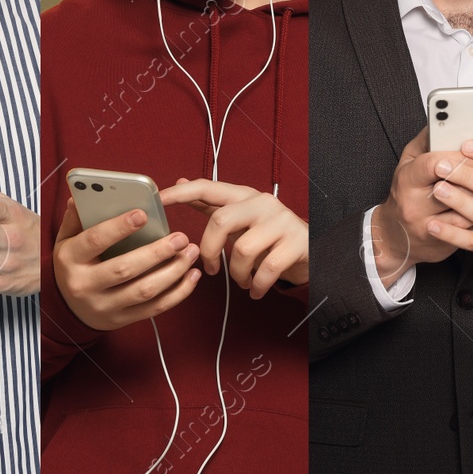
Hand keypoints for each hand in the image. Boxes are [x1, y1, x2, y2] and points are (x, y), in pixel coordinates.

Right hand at [53, 198, 201, 330]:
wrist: (67, 309)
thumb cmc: (74, 266)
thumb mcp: (67, 240)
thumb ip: (77, 218)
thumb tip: (80, 196)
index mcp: (71, 260)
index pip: (95, 241)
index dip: (119, 227)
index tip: (143, 213)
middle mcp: (85, 285)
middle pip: (124, 269)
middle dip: (156, 253)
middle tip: (181, 237)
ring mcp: (104, 306)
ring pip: (144, 291)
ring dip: (173, 272)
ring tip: (191, 252)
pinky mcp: (122, 319)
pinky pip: (155, 308)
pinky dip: (178, 293)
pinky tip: (191, 275)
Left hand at [160, 178, 307, 298]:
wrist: (313, 248)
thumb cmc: (269, 235)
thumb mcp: (241, 218)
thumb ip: (212, 204)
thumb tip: (182, 183)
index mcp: (245, 196)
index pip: (209, 186)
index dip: (182, 192)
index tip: (159, 199)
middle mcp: (263, 203)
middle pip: (222, 220)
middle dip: (210, 250)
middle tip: (212, 269)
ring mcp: (281, 221)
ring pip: (243, 249)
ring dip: (238, 274)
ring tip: (243, 281)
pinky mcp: (296, 242)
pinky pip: (266, 269)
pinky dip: (256, 285)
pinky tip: (255, 290)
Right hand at [371, 127, 472, 287]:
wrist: (396, 237)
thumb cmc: (407, 192)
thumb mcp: (408, 162)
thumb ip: (428, 140)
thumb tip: (450, 119)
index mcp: (407, 180)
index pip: (432, 164)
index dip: (458, 157)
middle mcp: (414, 206)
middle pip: (454, 188)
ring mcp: (427, 228)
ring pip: (466, 212)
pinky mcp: (441, 245)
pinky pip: (469, 231)